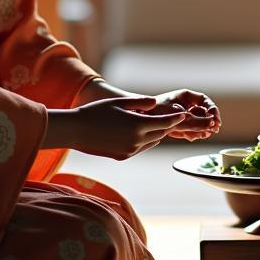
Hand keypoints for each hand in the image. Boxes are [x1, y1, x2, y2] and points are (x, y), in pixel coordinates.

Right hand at [48, 97, 188, 159]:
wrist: (75, 131)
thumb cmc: (96, 112)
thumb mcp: (119, 103)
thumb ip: (140, 103)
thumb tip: (155, 104)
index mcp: (137, 125)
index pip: (165, 123)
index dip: (176, 118)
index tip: (183, 114)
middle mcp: (136, 140)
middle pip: (161, 133)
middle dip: (167, 125)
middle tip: (173, 117)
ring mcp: (130, 150)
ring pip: (152, 142)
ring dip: (156, 133)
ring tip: (158, 124)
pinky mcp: (123, 156)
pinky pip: (141, 148)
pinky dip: (145, 140)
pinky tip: (141, 132)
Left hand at [149, 89, 220, 140]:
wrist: (138, 117)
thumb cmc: (154, 110)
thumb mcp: (175, 115)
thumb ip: (193, 120)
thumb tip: (211, 123)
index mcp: (187, 96)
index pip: (205, 101)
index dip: (212, 110)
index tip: (215, 120)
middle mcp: (186, 105)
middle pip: (204, 113)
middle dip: (209, 122)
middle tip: (213, 130)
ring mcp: (182, 116)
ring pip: (198, 123)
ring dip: (202, 129)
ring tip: (202, 135)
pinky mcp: (178, 125)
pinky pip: (190, 130)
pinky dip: (192, 134)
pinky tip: (190, 137)